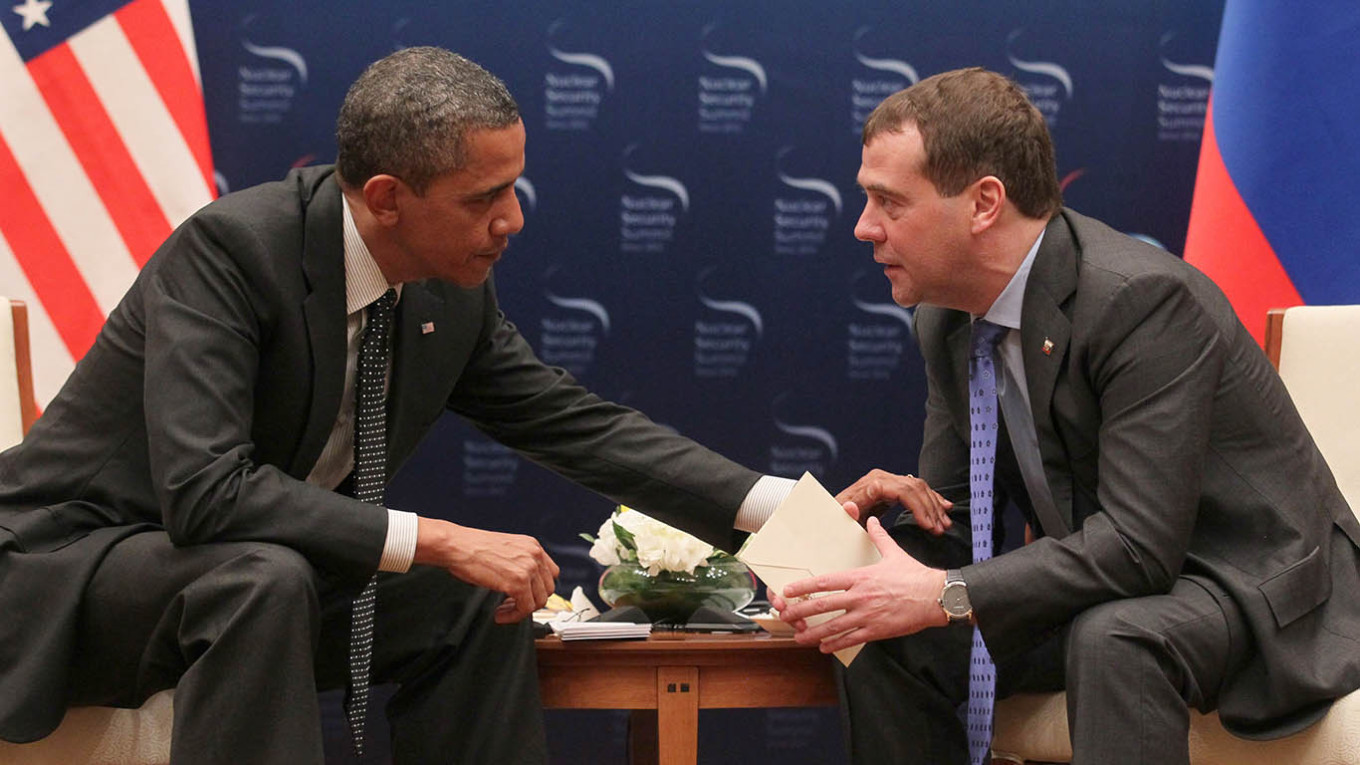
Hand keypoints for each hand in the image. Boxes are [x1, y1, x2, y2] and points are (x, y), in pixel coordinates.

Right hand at [414, 518, 559, 623]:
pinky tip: (500, 614)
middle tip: (512, 606)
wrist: (456, 546)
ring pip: (539, 601)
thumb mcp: (505, 550)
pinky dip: (513, 616)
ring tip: (503, 611)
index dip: (538, 588)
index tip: (526, 596)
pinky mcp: (518, 583)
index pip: (551, 573)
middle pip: (547, 589)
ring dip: (520, 611)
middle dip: (530, 601)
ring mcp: (528, 568)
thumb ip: (519, 563)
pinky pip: (525, 608)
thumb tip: (524, 585)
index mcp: (532, 546)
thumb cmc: (472, 547)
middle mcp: (534, 555)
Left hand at [769, 517, 947, 653]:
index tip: (788, 591)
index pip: (825, 582)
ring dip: (813, 633)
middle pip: (823, 606)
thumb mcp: (894, 553)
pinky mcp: (877, 630)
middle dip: (801, 612)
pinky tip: (824, 647)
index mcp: (861, 577)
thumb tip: (872, 521)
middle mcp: (860, 597)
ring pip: (833, 627)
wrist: (935, 596)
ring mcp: (867, 615)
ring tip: (799, 637)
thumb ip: (878, 537)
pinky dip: (836, 644)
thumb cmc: (915, 575)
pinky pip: (851, 639)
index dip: (805, 587)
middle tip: (785, 616)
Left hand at [836, 468, 953, 534]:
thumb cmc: (840, 519)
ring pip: (919, 487)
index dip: (918, 507)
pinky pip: (917, 488)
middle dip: (930, 509)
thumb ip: (846, 515)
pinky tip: (944, 506)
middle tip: (939, 529)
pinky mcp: (893, 485)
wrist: (837, 513)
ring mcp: (888, 480)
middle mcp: (880, 478)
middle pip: (914, 488)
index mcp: (871, 485)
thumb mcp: (842, 521)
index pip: (903, 491)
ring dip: (934, 506)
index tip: (927, 525)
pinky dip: (932, 498)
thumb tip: (850, 506)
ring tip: (944, 524)